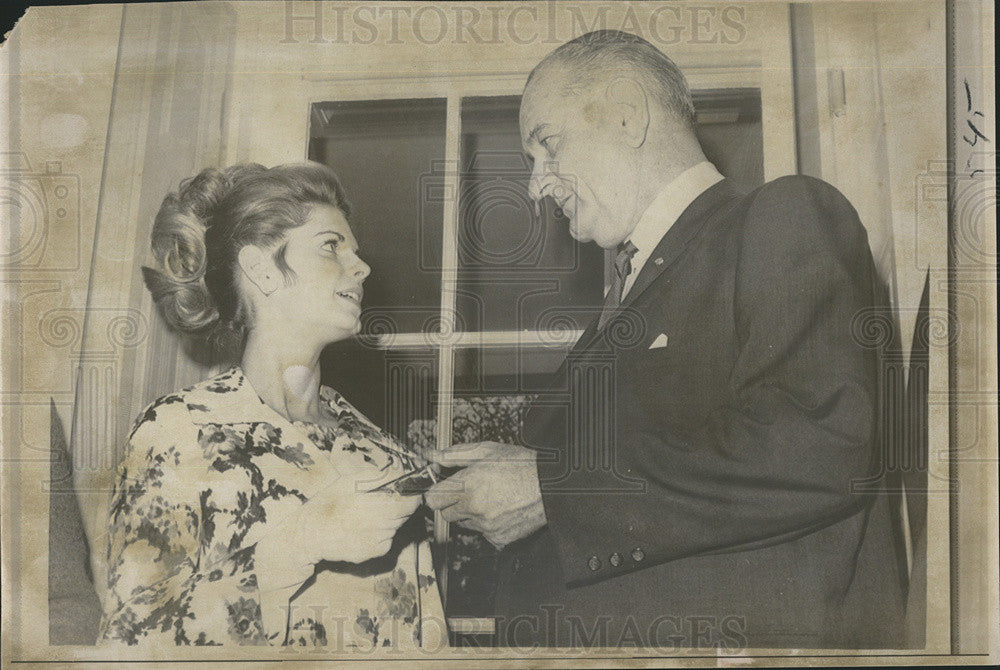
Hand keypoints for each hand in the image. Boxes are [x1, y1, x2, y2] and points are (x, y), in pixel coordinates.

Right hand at [259, 466, 421, 573]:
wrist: (311, 533)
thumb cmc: (330, 502)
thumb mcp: (351, 480)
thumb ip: (380, 477)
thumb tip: (402, 475)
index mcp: (376, 504)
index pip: (412, 501)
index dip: (411, 494)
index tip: (406, 490)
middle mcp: (381, 525)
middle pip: (405, 513)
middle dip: (397, 505)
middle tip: (379, 501)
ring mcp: (380, 541)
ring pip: (396, 526)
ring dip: (388, 519)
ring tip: (365, 515)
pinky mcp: (375, 553)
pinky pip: (387, 539)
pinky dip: (380, 533)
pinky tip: (362, 528)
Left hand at [423, 442, 545, 548]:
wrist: (552, 486)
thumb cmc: (522, 465)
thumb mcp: (486, 451)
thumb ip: (454, 455)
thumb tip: (432, 456)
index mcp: (467, 485)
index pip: (432, 499)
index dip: (435, 492)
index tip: (441, 489)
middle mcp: (474, 508)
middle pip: (445, 513)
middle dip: (452, 503)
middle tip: (469, 491)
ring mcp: (486, 526)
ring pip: (464, 524)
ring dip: (471, 514)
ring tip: (490, 498)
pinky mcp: (498, 539)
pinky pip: (483, 534)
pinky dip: (488, 525)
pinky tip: (501, 510)